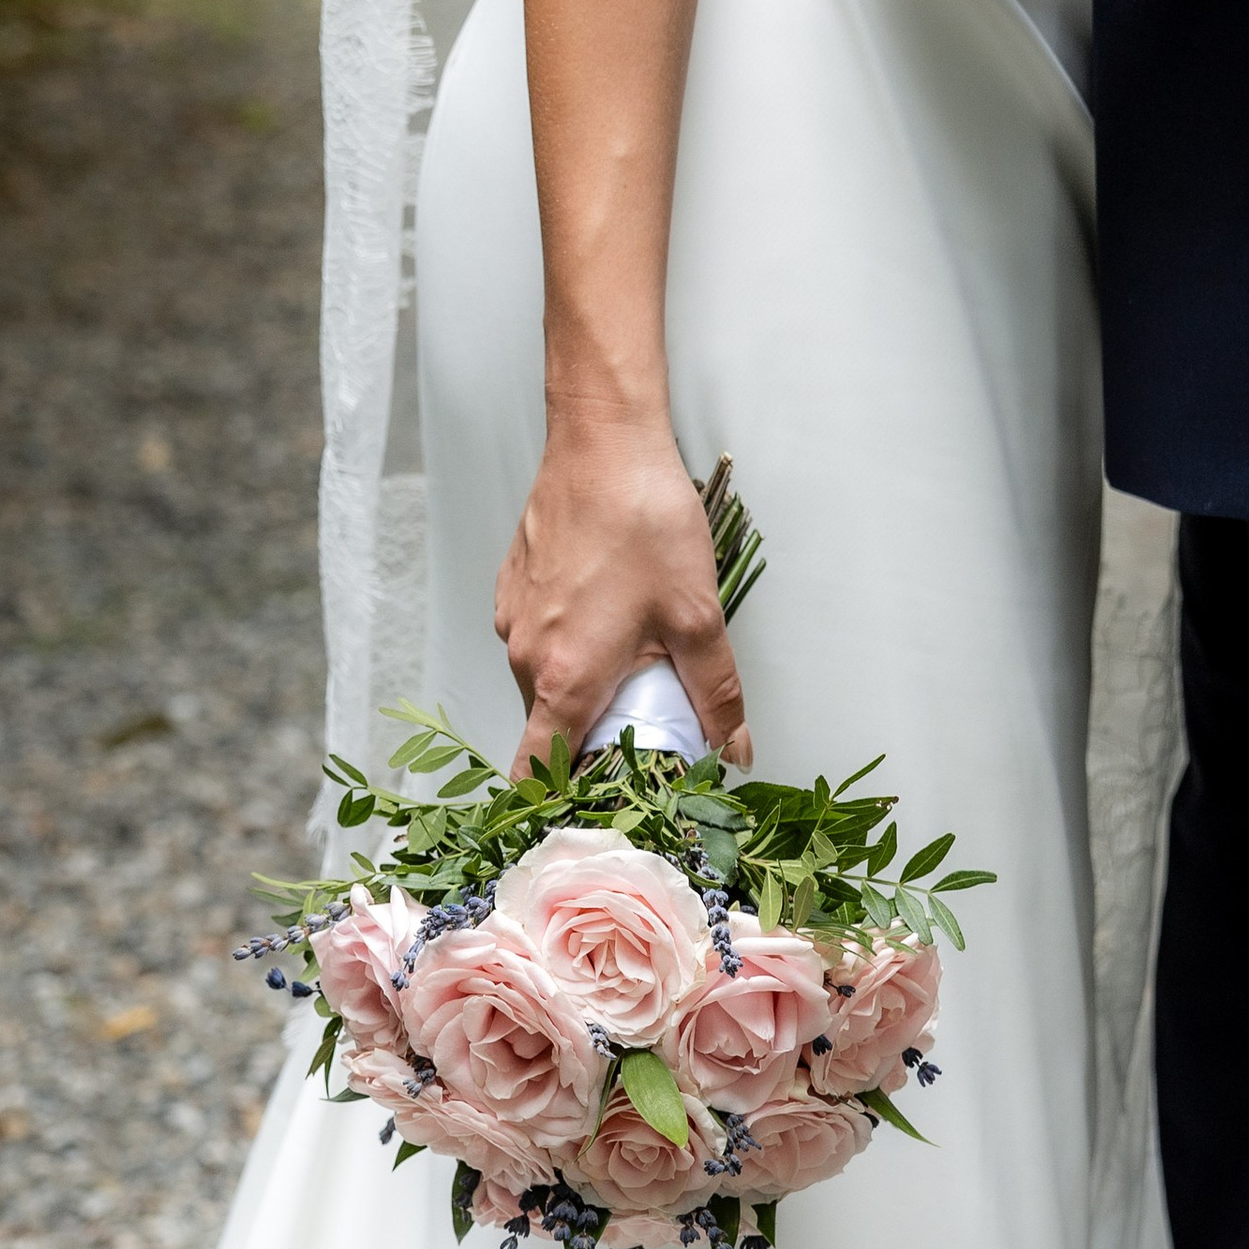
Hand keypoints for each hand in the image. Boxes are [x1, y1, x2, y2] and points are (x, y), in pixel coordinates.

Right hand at [494, 416, 751, 777]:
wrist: (602, 440)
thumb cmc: (644, 520)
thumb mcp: (698, 615)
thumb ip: (716, 694)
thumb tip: (734, 749)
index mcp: (565, 677)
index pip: (538, 772)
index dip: (562, 802)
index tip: (595, 808)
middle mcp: (525, 654)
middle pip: (551, 728)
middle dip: (597, 734)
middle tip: (651, 717)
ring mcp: (513, 620)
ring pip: (546, 680)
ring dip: (586, 683)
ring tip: (637, 650)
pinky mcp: (513, 589)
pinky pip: (539, 639)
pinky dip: (572, 643)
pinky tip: (612, 608)